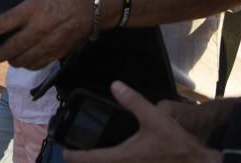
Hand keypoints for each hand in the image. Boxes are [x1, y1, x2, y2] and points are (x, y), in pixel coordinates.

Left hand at [0, 0, 92, 67]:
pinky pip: (36, 65)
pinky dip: (27, 64)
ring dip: (11, 61)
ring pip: (22, 61)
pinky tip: (24, 59)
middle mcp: (38, 28)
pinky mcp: (57, 53)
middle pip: (9, 49)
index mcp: (31, 9)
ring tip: (8, 56)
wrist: (92, 6)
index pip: (1, 25)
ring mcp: (48, 43)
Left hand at [65, 82, 218, 162]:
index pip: (89, 159)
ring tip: (93, 156)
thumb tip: (116, 86)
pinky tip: (117, 159)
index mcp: (122, 157)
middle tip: (76, 153)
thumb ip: (133, 101)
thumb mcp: (154, 117)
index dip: (73, 155)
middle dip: (84, 161)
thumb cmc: (176, 145)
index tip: (64, 151)